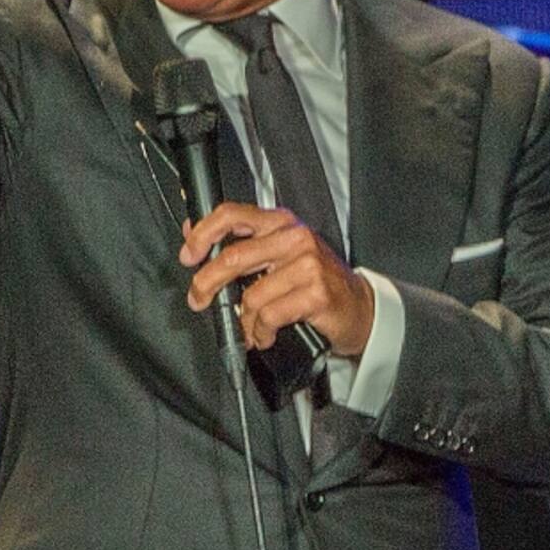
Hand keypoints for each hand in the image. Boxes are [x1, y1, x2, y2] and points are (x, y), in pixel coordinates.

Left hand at [179, 202, 373, 356]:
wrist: (359, 308)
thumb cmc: (315, 282)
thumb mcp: (278, 254)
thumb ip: (242, 244)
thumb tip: (193, 233)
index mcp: (280, 222)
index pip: (232, 214)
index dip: (203, 233)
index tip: (189, 255)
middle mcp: (294, 237)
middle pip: (233, 256)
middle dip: (207, 283)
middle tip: (198, 299)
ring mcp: (307, 263)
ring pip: (250, 294)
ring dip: (243, 320)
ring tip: (248, 328)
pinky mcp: (316, 292)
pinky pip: (269, 315)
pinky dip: (260, 332)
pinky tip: (265, 335)